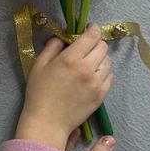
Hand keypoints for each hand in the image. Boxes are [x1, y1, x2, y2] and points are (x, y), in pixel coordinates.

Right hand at [14, 24, 113, 150]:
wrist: (47, 121)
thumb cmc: (39, 92)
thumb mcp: (39, 65)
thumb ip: (52, 47)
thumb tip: (64, 37)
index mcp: (71, 58)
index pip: (92, 36)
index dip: (93, 29)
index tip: (90, 29)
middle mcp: (87, 68)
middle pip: (103, 47)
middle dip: (96, 44)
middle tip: (87, 48)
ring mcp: (96, 83)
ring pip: (108, 62)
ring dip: (100, 59)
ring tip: (90, 64)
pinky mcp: (101, 95)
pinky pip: (110, 78)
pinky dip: (103, 74)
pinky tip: (92, 77)